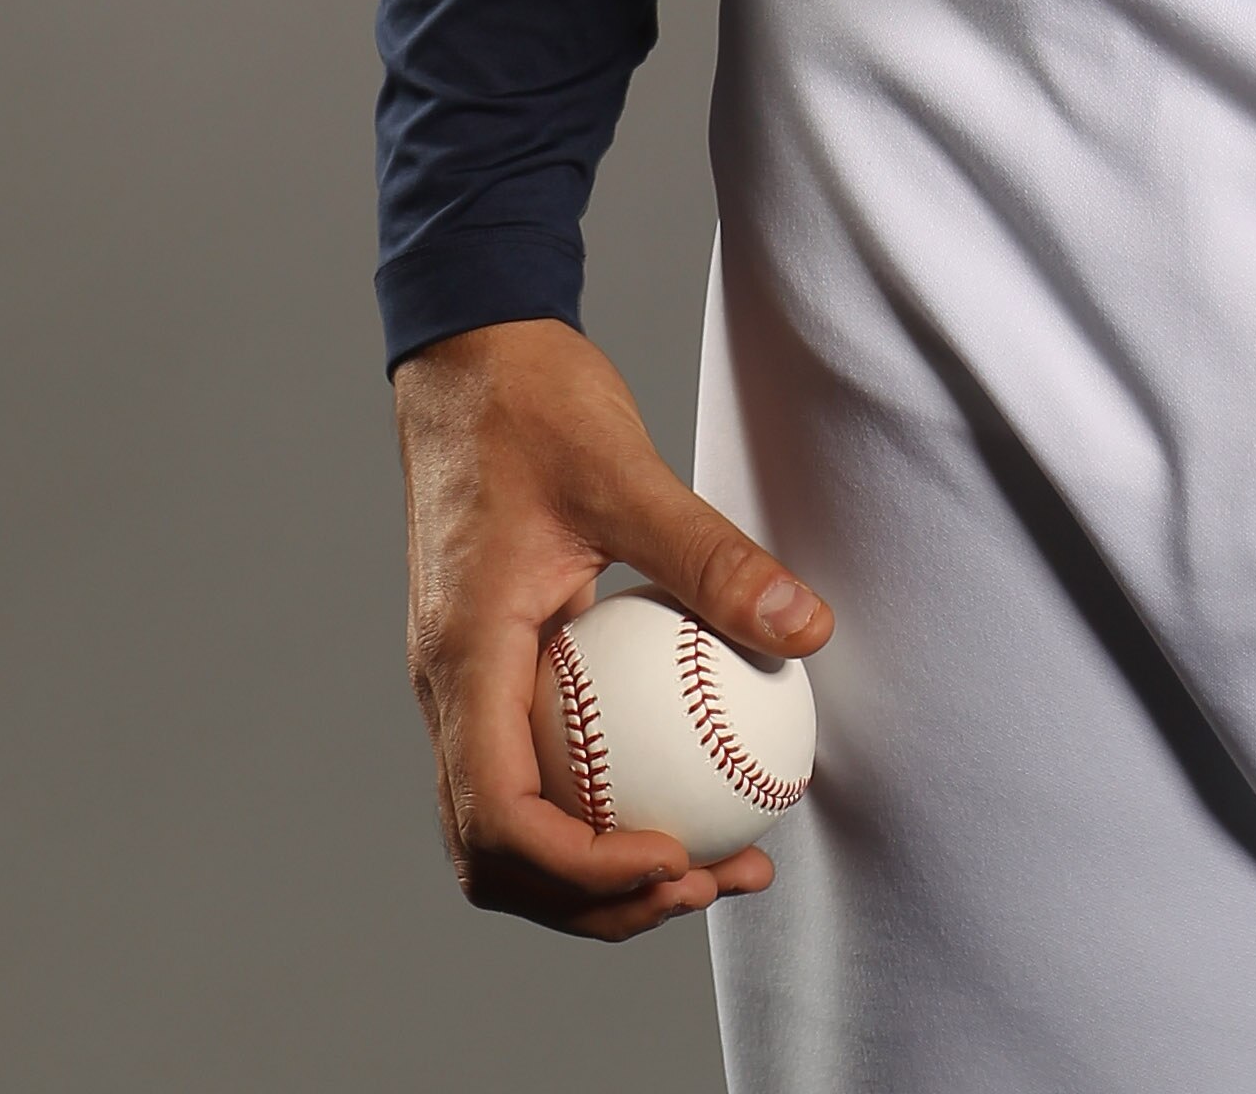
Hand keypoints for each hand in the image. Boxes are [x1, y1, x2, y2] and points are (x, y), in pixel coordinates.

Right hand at [394, 315, 830, 941]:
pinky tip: (679, 781)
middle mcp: (448, 691)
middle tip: (712, 883)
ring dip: (595, 871)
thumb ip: (710, 555)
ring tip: (708, 862)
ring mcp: (460, 685)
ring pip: (506, 829)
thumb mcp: (627, 470)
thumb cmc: (534, 404)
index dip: (585, 871)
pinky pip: (530, 770)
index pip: (501, 819)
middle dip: (597, 901)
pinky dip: (593, 807)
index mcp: (463, 660)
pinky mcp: (487, 668)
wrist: (469, 354)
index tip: (680, 861)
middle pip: (496, 857)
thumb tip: (808, 625)